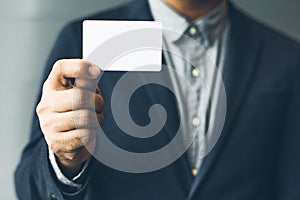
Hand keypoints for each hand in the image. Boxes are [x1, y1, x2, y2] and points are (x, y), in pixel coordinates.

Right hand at [36, 59, 103, 177]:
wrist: (64, 143)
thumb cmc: (73, 114)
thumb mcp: (78, 95)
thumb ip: (86, 83)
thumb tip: (93, 73)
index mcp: (52, 87)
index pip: (61, 68)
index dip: (80, 67)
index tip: (95, 71)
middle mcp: (47, 104)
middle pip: (80, 96)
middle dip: (98, 102)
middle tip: (99, 107)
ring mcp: (49, 124)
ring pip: (85, 117)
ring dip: (97, 119)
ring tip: (95, 120)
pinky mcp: (57, 142)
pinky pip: (85, 135)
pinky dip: (93, 134)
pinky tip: (89, 132)